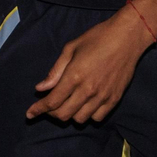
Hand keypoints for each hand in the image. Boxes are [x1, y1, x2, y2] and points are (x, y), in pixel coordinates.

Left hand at [28, 7, 152, 122]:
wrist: (127, 38)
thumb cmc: (97, 38)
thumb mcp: (70, 48)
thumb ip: (55, 71)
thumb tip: (40, 89)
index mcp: (74, 76)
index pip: (52, 101)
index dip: (38, 110)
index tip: (29, 114)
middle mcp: (88, 90)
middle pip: (63, 115)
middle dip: (51, 113)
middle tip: (48, 106)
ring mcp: (103, 96)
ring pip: (80, 119)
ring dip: (69, 114)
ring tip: (67, 103)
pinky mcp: (115, 99)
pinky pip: (97, 117)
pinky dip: (87, 115)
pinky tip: (84, 104)